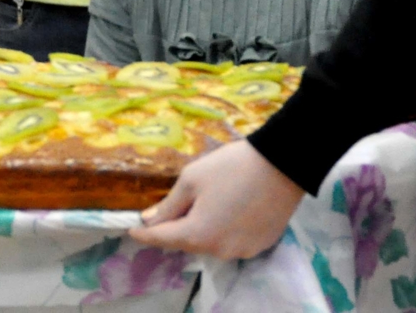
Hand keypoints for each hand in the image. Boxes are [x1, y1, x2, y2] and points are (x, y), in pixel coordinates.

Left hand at [130, 140, 304, 258]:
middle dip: (178, 226)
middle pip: (187, 241)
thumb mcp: (192, 179)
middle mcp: (218, 251)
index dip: (144, 234)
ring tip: (210, 202)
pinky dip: (225, 230)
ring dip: (203, 228)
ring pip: (211, 242)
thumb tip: (149, 220)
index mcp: (197, 234)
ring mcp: (242, 251)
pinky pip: (232, 241)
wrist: (283, 164)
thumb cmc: (232, 166)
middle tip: (175, 205)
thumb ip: (168, 205)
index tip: (132, 230)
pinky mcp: (260, 245)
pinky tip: (232, 208)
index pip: (161, 238)